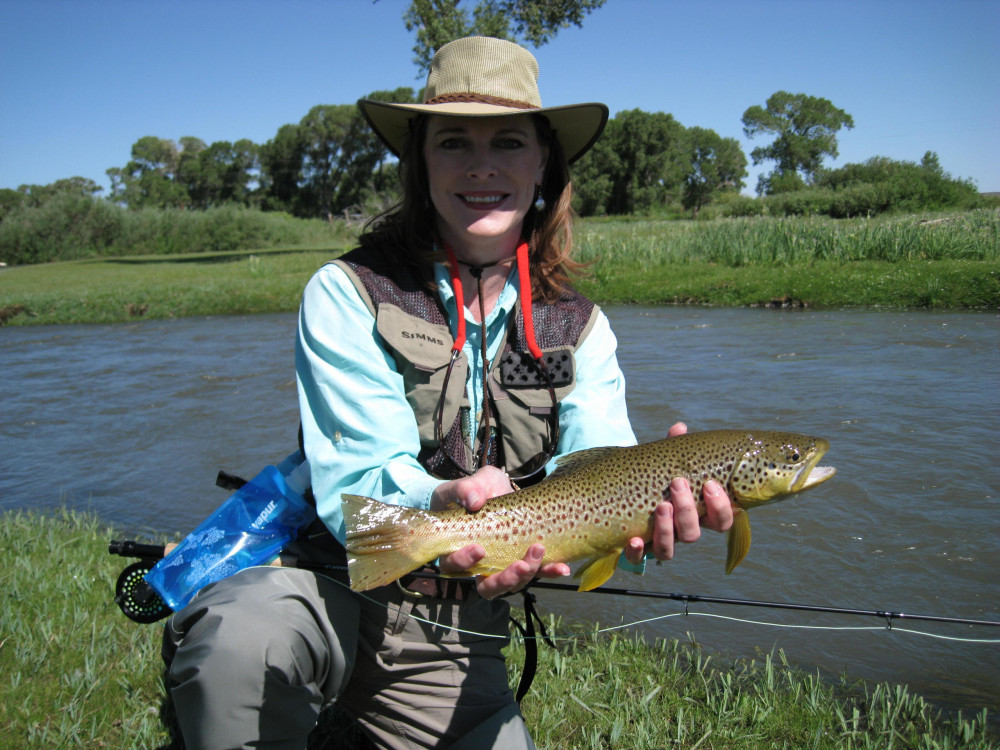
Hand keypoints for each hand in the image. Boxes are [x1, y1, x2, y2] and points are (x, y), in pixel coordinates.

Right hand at [433, 466, 569, 597]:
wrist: (498, 490)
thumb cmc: (476, 491)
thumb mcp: (471, 484)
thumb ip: (466, 489)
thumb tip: (473, 501)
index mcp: (457, 549)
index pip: (453, 566)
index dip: (464, 562)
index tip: (479, 549)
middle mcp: (480, 565)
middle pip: (487, 587)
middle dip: (505, 580)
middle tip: (520, 565)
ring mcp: (504, 565)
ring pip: (513, 583)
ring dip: (528, 574)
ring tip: (539, 552)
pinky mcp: (525, 560)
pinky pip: (537, 572)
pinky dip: (549, 572)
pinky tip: (562, 568)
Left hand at [623, 422, 733, 564]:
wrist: (621, 493)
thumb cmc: (653, 478)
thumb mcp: (663, 463)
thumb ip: (673, 449)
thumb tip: (679, 428)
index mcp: (696, 514)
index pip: (721, 521)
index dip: (720, 507)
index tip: (710, 483)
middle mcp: (679, 532)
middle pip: (693, 534)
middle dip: (688, 510)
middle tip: (677, 483)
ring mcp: (657, 542)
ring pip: (669, 549)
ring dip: (666, 529)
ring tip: (660, 505)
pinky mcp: (634, 550)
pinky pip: (637, 559)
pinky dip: (636, 552)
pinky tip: (633, 539)